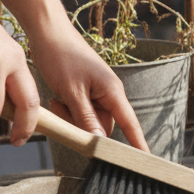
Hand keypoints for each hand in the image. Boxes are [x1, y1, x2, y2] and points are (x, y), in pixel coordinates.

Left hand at [26, 27, 149, 151]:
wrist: (47, 33)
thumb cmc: (62, 57)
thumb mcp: (72, 91)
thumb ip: (86, 118)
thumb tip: (99, 141)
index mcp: (112, 92)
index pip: (130, 123)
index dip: (138, 143)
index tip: (145, 160)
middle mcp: (109, 93)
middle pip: (103, 125)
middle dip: (83, 126)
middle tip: (62, 110)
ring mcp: (97, 92)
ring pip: (89, 120)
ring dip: (72, 118)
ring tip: (57, 100)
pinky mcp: (86, 91)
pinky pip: (81, 111)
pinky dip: (69, 110)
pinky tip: (57, 98)